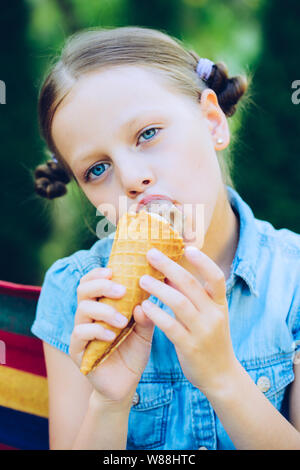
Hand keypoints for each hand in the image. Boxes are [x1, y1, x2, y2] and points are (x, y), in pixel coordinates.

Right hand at [69, 267, 155, 405]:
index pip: (92, 282)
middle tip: (122, 290)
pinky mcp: (77, 350)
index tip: (114, 270)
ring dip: (104, 310)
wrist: (125, 385)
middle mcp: (88, 316)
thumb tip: (143, 303)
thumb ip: (145, 317)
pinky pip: (80, 333)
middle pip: (83, 290)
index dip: (99, 273)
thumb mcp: (144, 332)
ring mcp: (81, 332)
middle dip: (101, 286)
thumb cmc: (133, 353)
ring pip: (82, 309)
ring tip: (122, 320)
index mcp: (101, 306)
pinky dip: (97, 331)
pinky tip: (112, 336)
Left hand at [138, 246, 237, 394]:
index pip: (216, 277)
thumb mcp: (209, 316)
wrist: (222, 376)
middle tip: (150, 253)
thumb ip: (193, 297)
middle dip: (169, 266)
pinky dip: (156, 313)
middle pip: (190, 284)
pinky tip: (144, 306)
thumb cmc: (212, 341)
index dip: (203, 261)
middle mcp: (214, 315)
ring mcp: (202, 331)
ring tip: (142, 279)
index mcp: (220, 305)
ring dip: (158, 288)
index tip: (187, 248)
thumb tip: (171, 274)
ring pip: (179, 302)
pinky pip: (170, 326)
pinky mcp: (190, 346)